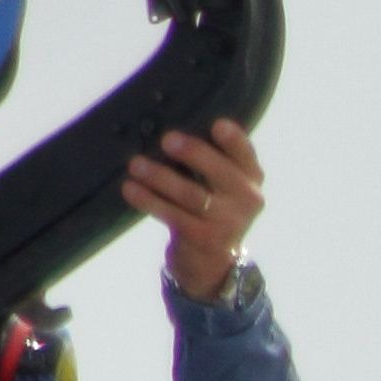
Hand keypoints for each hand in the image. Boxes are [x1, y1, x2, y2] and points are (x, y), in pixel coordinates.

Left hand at [125, 119, 265, 299]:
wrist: (211, 259)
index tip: (217, 124)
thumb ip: (210, 158)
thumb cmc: (209, 205)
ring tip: (135, 164)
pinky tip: (130, 188)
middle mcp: (247, 199)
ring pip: (191, 194)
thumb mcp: (222, 184)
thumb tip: (165, 121)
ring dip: (160, 177)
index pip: (245, 154)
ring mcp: (227, 222)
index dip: (234, 140)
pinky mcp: (204, 238)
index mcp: (251, 177)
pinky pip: (172, 215)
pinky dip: (149, 200)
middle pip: (221, 172)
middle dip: (194, 153)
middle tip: (167, 139)